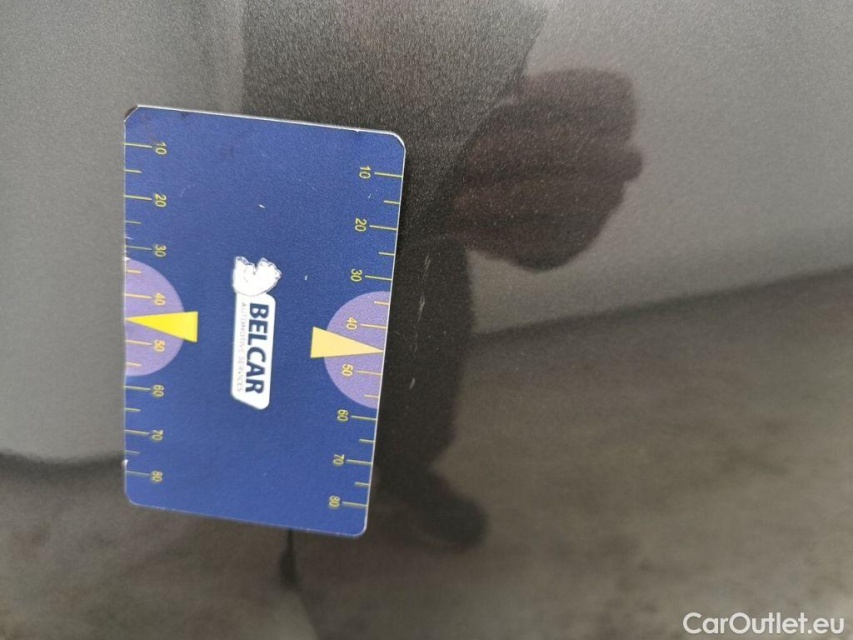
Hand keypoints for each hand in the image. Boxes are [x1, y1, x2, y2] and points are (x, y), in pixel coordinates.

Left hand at [449, 69, 641, 269]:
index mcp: (616, 111)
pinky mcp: (579, 236)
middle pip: (581, 149)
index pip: (606, 95)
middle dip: (521, 150)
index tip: (520, 90)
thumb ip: (514, 104)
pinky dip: (498, 236)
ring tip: (460, 201)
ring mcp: (604, 200)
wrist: (541, 192)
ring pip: (560, 196)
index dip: (565, 91)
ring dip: (505, 198)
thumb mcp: (524, 110)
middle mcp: (621, 157)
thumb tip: (492, 105)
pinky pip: (541, 238)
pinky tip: (464, 231)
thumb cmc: (528, 131)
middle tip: (470, 157)